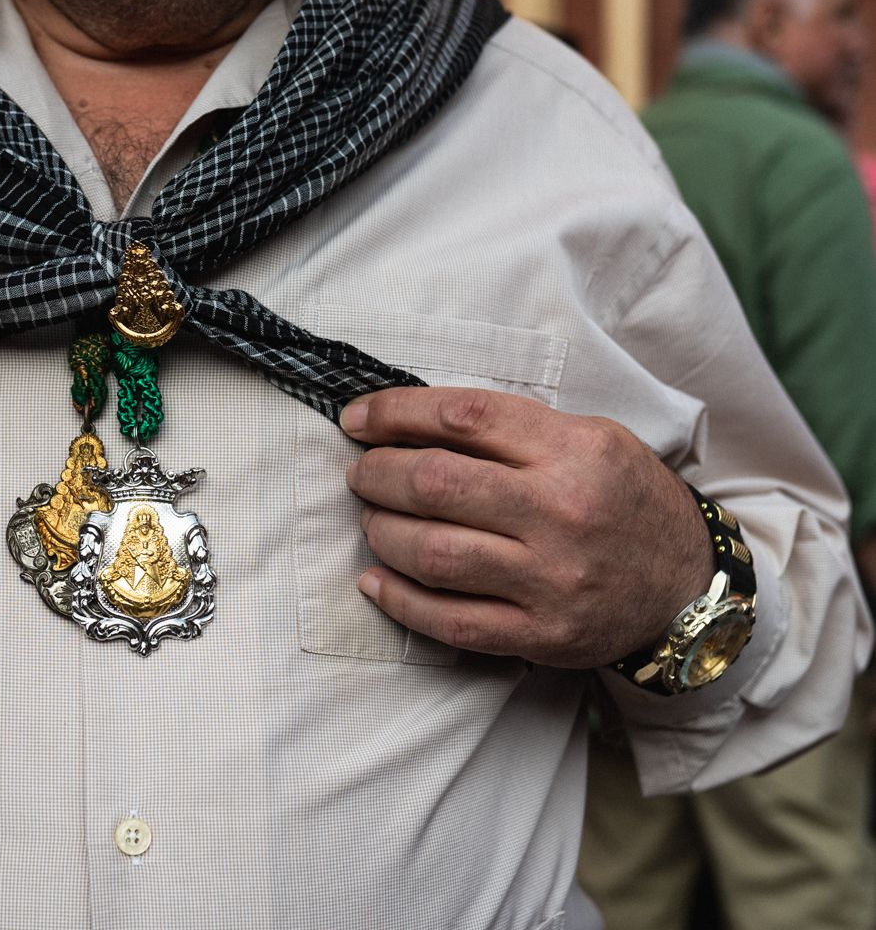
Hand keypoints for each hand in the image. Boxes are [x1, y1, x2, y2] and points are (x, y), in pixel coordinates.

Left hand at [340, 387, 713, 667]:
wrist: (691, 588)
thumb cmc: (626, 502)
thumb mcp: (592, 439)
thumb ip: (511, 430)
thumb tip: (411, 424)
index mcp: (574, 450)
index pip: (463, 417)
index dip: (394, 414)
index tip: (357, 419)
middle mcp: (562, 512)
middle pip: (435, 484)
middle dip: (377, 474)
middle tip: (361, 474)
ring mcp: (552, 580)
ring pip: (433, 553)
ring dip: (382, 533)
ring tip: (373, 521)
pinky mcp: (542, 635)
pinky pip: (449, 621)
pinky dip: (399, 600)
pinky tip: (376, 580)